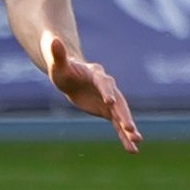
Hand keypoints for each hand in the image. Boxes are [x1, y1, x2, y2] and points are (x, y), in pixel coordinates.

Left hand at [47, 37, 141, 153]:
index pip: (103, 83)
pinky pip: (118, 125)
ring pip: (122, 115)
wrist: (71, 76)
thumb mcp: (57, 63)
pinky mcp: (108, 111)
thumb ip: (56, 53)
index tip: (109, 101)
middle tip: (130, 128)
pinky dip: (124, 136)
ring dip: (129, 128)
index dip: (106, 91)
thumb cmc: (62, 68)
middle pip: (119, 102)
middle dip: (124, 115)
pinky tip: (132, 149)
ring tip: (137, 141)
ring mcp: (110, 100)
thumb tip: (52, 39)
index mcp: (96, 75)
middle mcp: (108, 88)